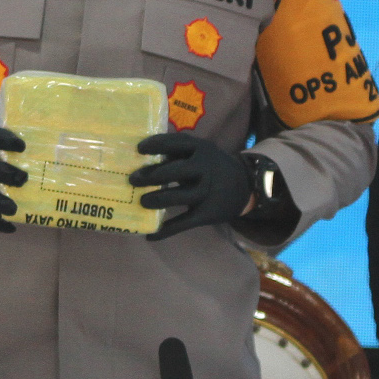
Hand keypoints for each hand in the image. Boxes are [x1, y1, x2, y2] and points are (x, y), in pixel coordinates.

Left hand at [133, 133, 251, 239]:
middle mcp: (205, 168)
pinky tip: (151, 235)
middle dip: (152, 175)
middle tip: (133, 180)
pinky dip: (167, 230)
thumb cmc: (211, 166)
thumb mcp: (200, 152)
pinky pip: (185, 222)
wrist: (244, 186)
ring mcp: (207, 191)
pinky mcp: (208, 213)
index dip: (156, 145)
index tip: (139, 149)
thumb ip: (177, 152)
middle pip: (176, 171)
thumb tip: (142, 157)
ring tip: (142, 202)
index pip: (176, 143)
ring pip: (180, 196)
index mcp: (201, 149)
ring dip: (158, 199)